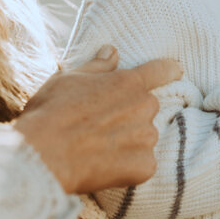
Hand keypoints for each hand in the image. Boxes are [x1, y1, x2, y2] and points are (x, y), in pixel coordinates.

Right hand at [15, 46, 181, 193]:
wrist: (43, 153)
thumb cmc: (51, 112)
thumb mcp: (69, 79)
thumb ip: (97, 66)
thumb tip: (112, 51)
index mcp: (129, 82)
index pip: (160, 71)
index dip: (168, 70)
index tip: (176, 71)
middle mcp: (145, 107)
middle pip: (147, 108)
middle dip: (131, 116)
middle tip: (101, 127)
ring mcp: (147, 138)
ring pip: (144, 138)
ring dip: (130, 142)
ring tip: (98, 148)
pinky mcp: (145, 166)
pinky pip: (143, 165)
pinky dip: (128, 167)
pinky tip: (104, 167)